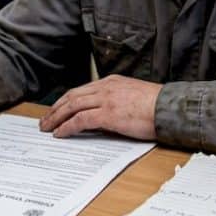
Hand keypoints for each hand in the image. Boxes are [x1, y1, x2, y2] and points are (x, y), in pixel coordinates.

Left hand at [38, 75, 161, 139]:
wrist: (170, 107)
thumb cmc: (158, 106)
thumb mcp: (134, 96)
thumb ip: (118, 100)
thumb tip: (106, 114)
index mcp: (112, 82)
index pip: (82, 90)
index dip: (66, 100)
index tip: (57, 109)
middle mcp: (106, 87)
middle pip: (72, 96)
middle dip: (56, 108)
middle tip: (45, 120)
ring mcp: (106, 100)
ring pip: (72, 106)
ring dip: (56, 117)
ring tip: (47, 127)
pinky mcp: (108, 114)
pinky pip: (80, 119)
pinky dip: (67, 127)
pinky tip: (60, 133)